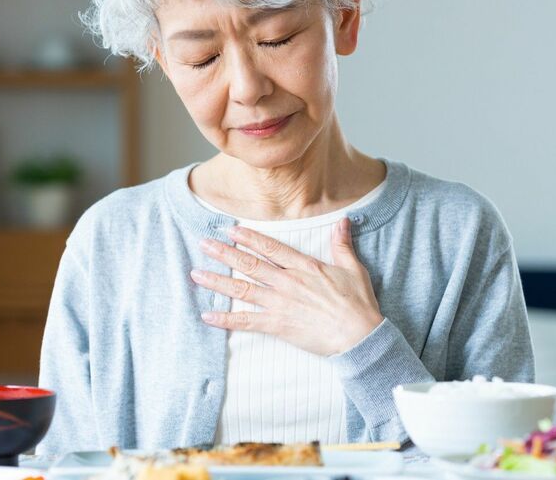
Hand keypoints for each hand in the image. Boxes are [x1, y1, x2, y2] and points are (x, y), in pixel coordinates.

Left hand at [191, 217, 383, 355]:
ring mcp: (280, 303)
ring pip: (242, 289)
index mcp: (304, 266)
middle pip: (249, 264)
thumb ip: (342, 244)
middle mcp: (287, 282)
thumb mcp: (353, 268)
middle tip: (203, 244)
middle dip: (224, 253)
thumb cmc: (358, 304)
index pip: (270, 247)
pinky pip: (246, 322)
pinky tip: (208, 315)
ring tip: (197, 274)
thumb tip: (344, 220)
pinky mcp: (278, 325)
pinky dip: (225, 319)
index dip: (248, 237)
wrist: (359, 336)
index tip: (230, 230)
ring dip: (217, 281)